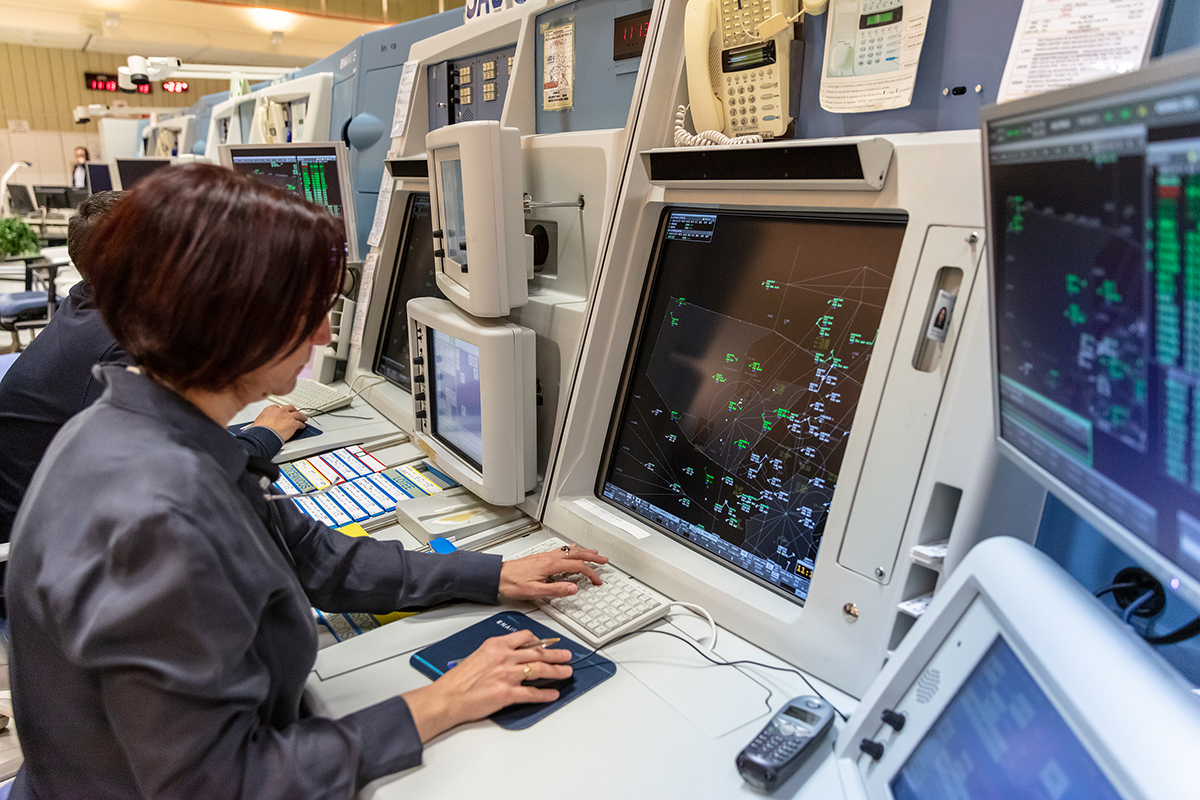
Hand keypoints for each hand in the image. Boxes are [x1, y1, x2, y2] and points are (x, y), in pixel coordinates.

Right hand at [252, 404, 307, 441]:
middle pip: (290, 408)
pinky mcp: (293, 423)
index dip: (282, 410)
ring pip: (298, 414)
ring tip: (303, 418)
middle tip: (295, 412)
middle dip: (293, 410)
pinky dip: (302, 425)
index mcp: (271, 409)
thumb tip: (263, 422)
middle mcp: (280, 411)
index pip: (279, 407)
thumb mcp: (258, 420)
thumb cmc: (260, 430)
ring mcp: (288, 416)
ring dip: (301, 416)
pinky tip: (302, 426)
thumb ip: (264, 418)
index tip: (283, 412)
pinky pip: (300, 424)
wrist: (264, 435)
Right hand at [402, 631, 573, 741]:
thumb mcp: (478, 655)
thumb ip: (498, 653)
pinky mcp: (507, 694)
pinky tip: (553, 694)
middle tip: (566, 656)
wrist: (448, 697)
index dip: (541, 640)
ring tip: (566, 672)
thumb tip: (514, 655)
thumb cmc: (458, 680)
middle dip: (556, 655)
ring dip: (556, 672)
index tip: (549, 642)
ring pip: (540, 671)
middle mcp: (504, 657)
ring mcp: (507, 676)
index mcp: (496, 645)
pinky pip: (532, 694)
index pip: (525, 637)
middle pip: (538, 653)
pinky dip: (545, 695)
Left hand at [498, 543, 608, 600]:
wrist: (497, 576)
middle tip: (604, 560)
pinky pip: (561, 550)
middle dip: (592, 557)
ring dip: (584, 551)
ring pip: (570, 550)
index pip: (577, 566)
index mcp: (551, 565)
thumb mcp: (535, 591)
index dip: (590, 573)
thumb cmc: (512, 583)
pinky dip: (571, 549)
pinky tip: (571, 548)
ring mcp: (545, 556)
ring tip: (594, 552)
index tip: (597, 580)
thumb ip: (556, 589)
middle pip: (576, 554)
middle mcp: (549, 558)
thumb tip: (573, 588)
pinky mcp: (541, 557)